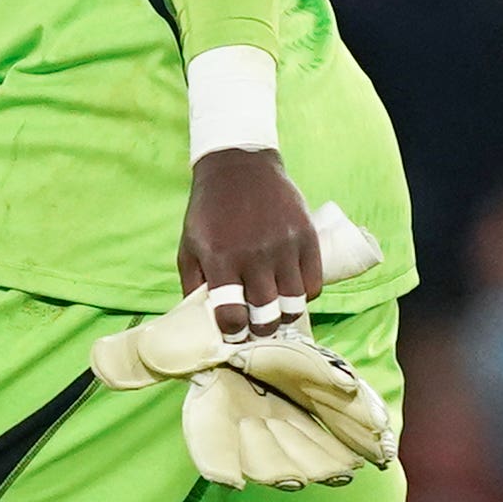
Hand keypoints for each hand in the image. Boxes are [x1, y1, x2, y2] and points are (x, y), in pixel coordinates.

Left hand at [179, 148, 319, 341]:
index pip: (232, 315)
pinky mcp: (306, 237)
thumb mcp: (189, 245)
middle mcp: (254, 256)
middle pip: (266, 315)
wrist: (239, 166)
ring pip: (294, 304)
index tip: (235, 335)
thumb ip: (193, 284)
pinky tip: (292, 292)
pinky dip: (305, 295)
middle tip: (257, 328)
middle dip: (261, 329)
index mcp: (220, 259)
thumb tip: (200, 322)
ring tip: (276, 313)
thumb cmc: (209, 211)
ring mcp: (284, 246)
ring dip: (285, 316)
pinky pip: (313, 284)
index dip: (234, 333)